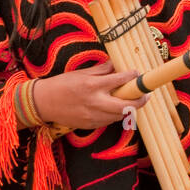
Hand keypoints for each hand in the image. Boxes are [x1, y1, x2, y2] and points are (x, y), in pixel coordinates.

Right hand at [31, 60, 145, 129]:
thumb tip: (117, 65)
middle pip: (126, 105)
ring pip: (120, 115)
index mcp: (92, 85)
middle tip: (146, 95)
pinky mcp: (90, 125)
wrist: (42, 103)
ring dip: (129, 108)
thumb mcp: (81, 73)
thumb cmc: (61, 84)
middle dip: (140, 100)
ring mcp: (92, 116)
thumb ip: (102, 70)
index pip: (119, 80)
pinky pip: (109, 121)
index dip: (133, 77)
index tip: (138, 73)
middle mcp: (94, 102)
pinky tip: (116, 108)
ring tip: (133, 101)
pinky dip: (116, 114)